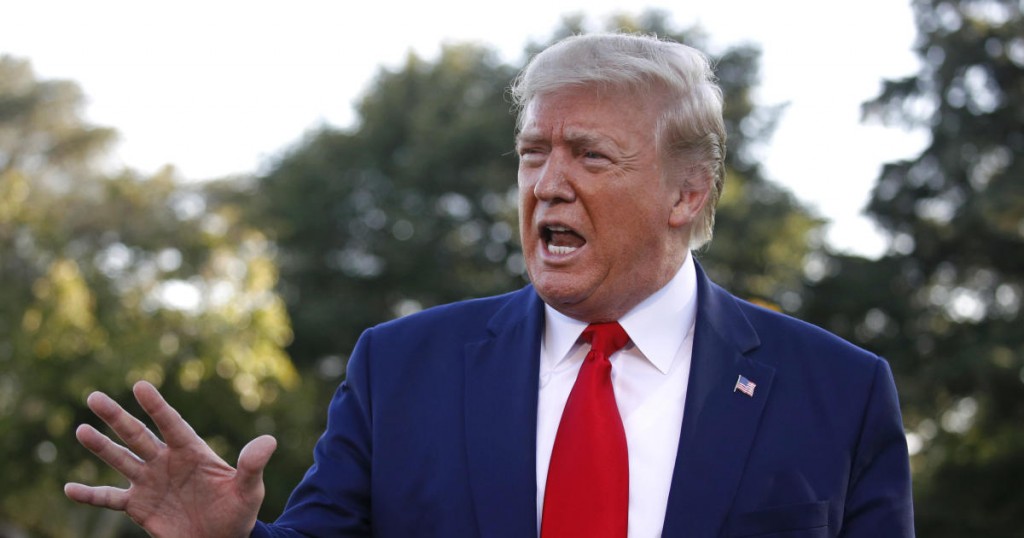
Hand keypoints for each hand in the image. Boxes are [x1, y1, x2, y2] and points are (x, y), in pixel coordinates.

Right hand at [64, 381, 276, 537]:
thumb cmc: (238, 511)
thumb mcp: (249, 489)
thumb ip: (253, 465)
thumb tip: (269, 441)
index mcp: (192, 452)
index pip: (172, 424)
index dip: (157, 407)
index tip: (141, 386)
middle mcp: (166, 461)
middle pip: (138, 435)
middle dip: (117, 417)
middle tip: (94, 397)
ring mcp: (150, 482)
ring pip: (121, 460)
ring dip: (101, 447)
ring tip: (81, 429)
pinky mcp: (138, 506)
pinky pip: (109, 498)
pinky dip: (90, 495)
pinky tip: (69, 488)